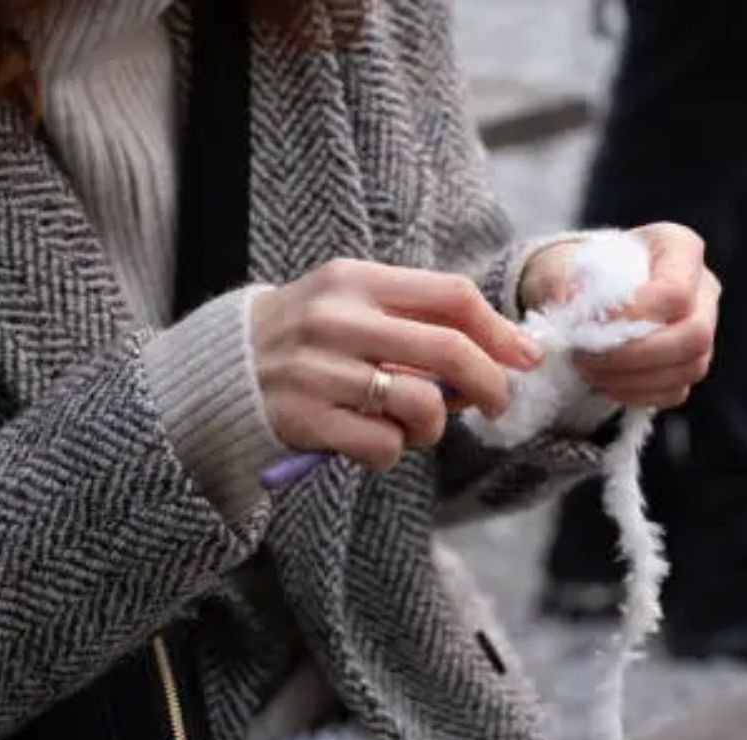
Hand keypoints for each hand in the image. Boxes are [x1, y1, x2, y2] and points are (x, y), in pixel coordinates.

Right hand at [252, 259, 542, 470]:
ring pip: (421, 404)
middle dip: (490, 384)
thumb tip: (495, 356)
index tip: (526, 357)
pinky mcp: (304, 420)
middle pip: (449, 350)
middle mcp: (337, 319)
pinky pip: (383, 446)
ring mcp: (318, 370)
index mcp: (355, 280)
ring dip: (434, 427)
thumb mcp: (350, 307)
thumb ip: (412, 322)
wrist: (220, 372)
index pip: (451, 297)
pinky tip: (371, 445)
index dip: (500, 331)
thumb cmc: (305, 341)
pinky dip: (392, 454)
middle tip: (496, 404)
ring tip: (414, 428)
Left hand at [520, 223, 720, 408]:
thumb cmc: (574, 273)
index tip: (591, 326)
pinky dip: (637, 394)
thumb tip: (572, 305)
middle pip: (694, 335)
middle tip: (586, 359)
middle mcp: (702, 287)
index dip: (634, 318)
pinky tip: (604, 384)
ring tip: (589, 372)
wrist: (580, 293)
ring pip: (689, 367)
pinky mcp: (688, 363)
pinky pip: (675, 390)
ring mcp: (701, 327)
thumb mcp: (558, 267)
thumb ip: (562, 283)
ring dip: (633, 379)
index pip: (675, 292)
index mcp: (677, 246)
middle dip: (635, 356)